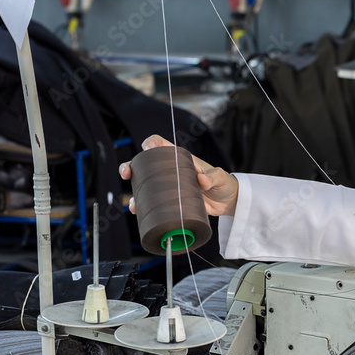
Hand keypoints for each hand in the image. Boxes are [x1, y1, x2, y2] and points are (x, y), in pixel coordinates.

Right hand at [119, 135, 238, 216]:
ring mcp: (169, 187)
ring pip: (145, 185)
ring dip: (134, 192)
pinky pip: (153, 202)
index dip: (151, 143)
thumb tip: (202, 180)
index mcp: (181, 159)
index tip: (146, 149)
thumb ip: (213, 177)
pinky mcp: (171, 201)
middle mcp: (170, 171)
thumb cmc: (224, 184)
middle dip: (131, 166)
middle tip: (127, 173)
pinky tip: (138, 211)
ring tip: (133, 202)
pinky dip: (143, 207)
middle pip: (145, 165)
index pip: (161, 145)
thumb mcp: (221, 178)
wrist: (228, 203)